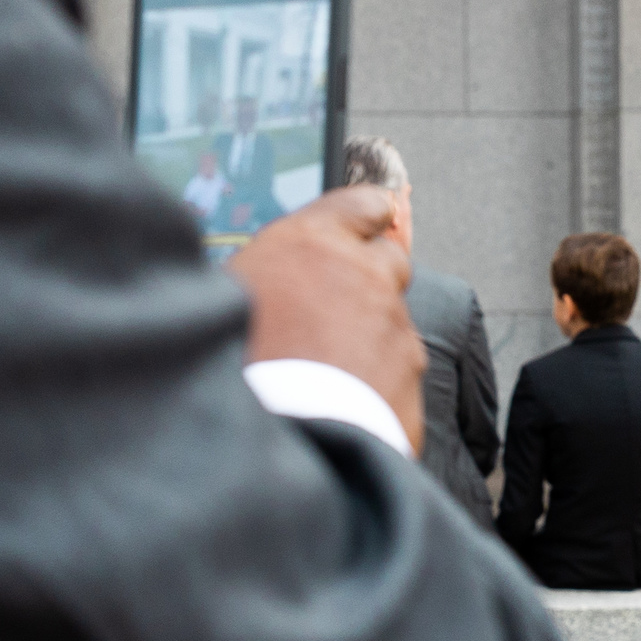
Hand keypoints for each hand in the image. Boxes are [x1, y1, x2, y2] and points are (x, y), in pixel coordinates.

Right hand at [232, 185, 424, 453]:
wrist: (278, 436)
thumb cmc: (235, 362)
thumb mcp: (229, 296)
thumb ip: (269, 274)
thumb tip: (273, 277)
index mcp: (315, 241)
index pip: (364, 204)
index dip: (366, 216)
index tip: (367, 223)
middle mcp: (365, 275)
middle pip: (390, 260)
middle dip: (371, 278)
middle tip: (335, 308)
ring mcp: (395, 327)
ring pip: (392, 322)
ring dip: (368, 338)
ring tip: (325, 372)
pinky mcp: (411, 377)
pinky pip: (398, 372)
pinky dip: (377, 382)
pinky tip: (341, 404)